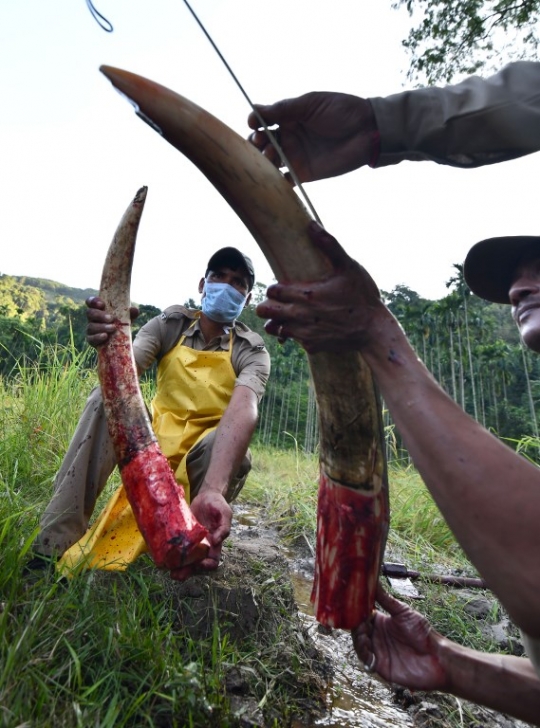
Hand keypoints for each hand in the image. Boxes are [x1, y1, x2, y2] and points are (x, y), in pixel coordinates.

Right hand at [85, 296, 138, 347]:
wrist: (119, 342)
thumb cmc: (120, 325)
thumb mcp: (126, 319)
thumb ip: (130, 314)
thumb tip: (134, 310)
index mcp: (98, 309)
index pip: (91, 301)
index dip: (94, 301)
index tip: (102, 304)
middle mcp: (92, 318)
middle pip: (90, 313)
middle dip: (100, 315)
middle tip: (111, 318)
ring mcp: (90, 329)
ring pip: (91, 326)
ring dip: (102, 327)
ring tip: (113, 328)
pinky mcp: (91, 340)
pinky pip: (91, 338)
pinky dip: (98, 337)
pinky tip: (105, 336)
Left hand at [170, 489, 231, 579]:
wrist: (206, 495)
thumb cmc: (217, 504)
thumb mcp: (225, 513)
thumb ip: (224, 527)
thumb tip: (217, 542)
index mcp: (215, 544)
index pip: (212, 561)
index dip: (207, 566)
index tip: (200, 564)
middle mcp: (203, 547)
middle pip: (196, 565)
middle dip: (188, 572)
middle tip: (177, 575)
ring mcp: (191, 543)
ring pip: (185, 560)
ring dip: (178, 568)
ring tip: (169, 572)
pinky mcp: (182, 537)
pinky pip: (177, 549)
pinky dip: (171, 555)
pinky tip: (163, 558)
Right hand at [247, 92, 377, 183]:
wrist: (366, 130)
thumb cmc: (341, 110)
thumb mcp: (310, 104)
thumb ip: (284, 109)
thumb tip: (255, 109)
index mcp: (289, 117)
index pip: (263, 121)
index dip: (255, 123)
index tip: (254, 123)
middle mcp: (289, 137)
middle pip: (262, 143)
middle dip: (256, 143)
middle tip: (261, 143)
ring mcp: (295, 156)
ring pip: (270, 161)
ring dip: (264, 160)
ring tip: (271, 156)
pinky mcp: (304, 173)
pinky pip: (285, 180)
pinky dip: (276, 181)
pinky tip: (273, 177)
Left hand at [256, 222, 386, 353]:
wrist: (374, 330)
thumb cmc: (362, 296)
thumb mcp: (349, 267)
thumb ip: (329, 245)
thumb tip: (312, 224)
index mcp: (306, 295)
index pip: (272, 291)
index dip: (275, 287)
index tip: (283, 286)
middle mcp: (300, 316)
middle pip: (265, 311)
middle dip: (268, 304)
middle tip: (278, 300)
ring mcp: (305, 334)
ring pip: (274, 328)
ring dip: (276, 320)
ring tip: (286, 314)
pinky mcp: (311, 347)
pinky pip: (293, 341)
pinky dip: (294, 334)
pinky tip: (305, 327)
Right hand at [352, 584, 447, 690]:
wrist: (437, 657)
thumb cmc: (422, 632)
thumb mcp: (402, 612)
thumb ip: (386, 599)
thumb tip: (374, 579)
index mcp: (380, 622)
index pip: (362, 615)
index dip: (356, 611)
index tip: (351, 604)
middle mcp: (376, 636)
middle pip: (358, 629)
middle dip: (355, 624)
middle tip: (356, 620)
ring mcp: (377, 651)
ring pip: (359, 644)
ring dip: (358, 638)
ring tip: (362, 632)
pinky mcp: (380, 666)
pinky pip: (366, 659)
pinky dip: (362, 652)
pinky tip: (365, 646)